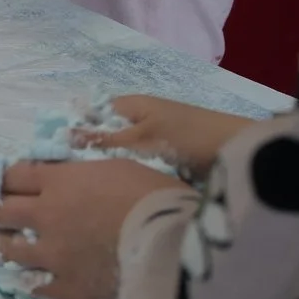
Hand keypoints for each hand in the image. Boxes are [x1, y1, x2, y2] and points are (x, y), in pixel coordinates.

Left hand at [0, 158, 193, 298]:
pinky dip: (18, 279)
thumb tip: (68, 168)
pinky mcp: (68, 287)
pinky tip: (6, 278)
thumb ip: (88, 168)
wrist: (175, 243)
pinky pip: (34, 284)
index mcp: (62, 182)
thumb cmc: (160, 195)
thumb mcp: (122, 165)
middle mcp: (47, 216)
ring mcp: (53, 254)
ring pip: (8, 249)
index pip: (16, 175)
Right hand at [77, 95, 260, 173]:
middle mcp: (143, 119)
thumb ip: (102, 139)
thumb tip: (65, 135)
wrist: (238, 154)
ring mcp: (158, 140)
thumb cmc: (185, 137)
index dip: (79, 129)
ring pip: (125, 154)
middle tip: (76, 177)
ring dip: (115, 168)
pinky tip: (121, 193)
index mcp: (134, 105)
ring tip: (94, 189)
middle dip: (95, 154)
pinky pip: (142, 167)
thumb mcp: (139, 139)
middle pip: (108, 136)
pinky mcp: (171, 159)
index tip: (60, 154)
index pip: (96, 113)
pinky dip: (134, 177)